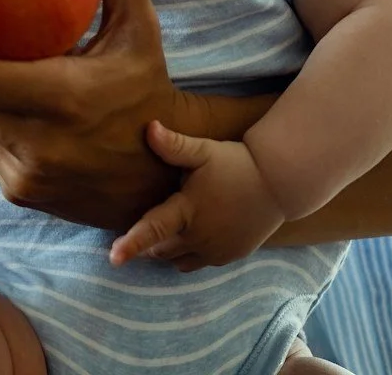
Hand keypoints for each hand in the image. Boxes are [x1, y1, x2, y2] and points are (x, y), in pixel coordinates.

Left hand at [110, 121, 284, 271]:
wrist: (277, 183)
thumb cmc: (235, 163)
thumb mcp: (204, 151)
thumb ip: (175, 145)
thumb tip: (149, 127)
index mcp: (189, 210)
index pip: (154, 229)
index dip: (131, 244)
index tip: (113, 258)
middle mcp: (200, 237)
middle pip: (159, 249)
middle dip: (146, 243)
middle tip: (140, 228)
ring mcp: (216, 250)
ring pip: (177, 260)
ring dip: (165, 250)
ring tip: (162, 233)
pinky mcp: (229, 257)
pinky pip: (197, 263)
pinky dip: (187, 255)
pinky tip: (187, 237)